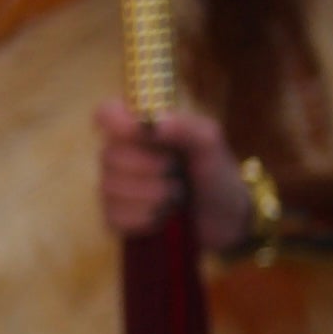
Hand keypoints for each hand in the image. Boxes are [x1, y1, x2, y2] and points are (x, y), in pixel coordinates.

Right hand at [94, 105, 251, 248]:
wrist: (226, 219)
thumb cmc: (215, 174)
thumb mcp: (211, 146)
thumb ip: (188, 128)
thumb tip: (156, 123)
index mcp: (141, 130)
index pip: (106, 114)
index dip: (117, 123)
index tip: (139, 133)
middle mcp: (121, 155)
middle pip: (108, 155)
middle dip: (148, 167)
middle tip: (175, 172)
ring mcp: (114, 187)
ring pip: (109, 188)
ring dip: (151, 195)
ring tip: (176, 195)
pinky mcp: (116, 218)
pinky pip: (114, 216)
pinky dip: (145, 218)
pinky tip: (163, 216)